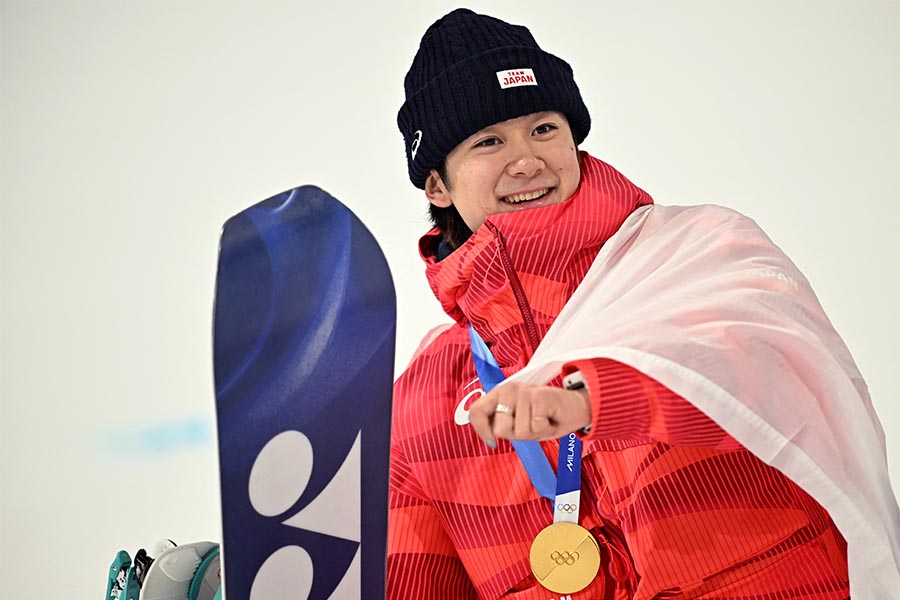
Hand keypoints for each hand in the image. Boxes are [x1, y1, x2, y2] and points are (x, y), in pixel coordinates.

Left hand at [468, 381, 590, 447]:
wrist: (576, 407)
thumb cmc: (547, 416)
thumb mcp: (520, 421)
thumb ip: (503, 423)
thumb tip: (489, 435)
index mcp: (500, 394)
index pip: (476, 411)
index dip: (480, 430)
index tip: (492, 442)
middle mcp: (509, 390)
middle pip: (500, 429)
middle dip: (518, 435)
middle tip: (532, 424)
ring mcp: (523, 392)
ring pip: (519, 432)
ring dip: (534, 433)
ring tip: (543, 420)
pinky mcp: (538, 397)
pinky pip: (535, 428)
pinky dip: (545, 430)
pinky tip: (550, 418)